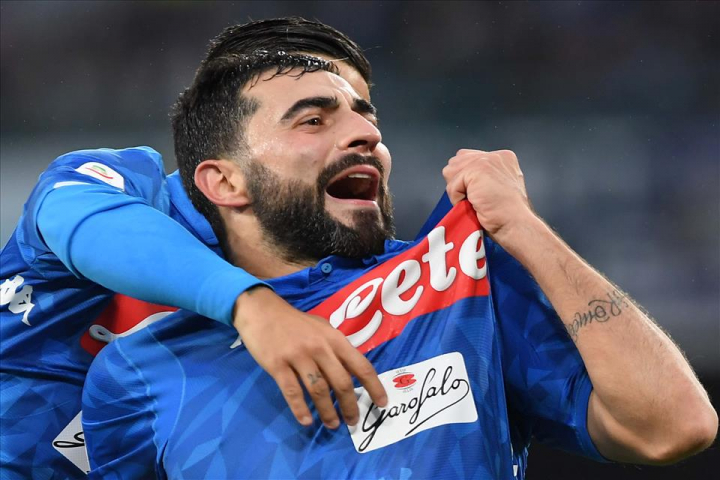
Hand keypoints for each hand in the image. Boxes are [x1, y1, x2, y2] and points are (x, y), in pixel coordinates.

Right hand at [233, 286, 387, 428]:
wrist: (262, 311)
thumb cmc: (295, 322)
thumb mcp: (322, 328)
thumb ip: (337, 348)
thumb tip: (353, 371)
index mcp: (334, 339)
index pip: (361, 365)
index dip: (374, 386)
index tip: (381, 403)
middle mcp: (320, 348)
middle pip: (341, 382)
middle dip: (350, 406)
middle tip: (353, 421)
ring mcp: (298, 356)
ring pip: (318, 390)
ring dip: (327, 412)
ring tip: (332, 424)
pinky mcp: (277, 365)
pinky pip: (292, 392)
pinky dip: (300, 409)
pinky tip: (306, 421)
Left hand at [442, 149, 533, 239]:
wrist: (515, 224)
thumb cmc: (506, 215)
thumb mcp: (495, 189)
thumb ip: (480, 178)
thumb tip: (458, 179)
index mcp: (502, 158)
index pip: (468, 157)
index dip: (465, 178)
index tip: (475, 194)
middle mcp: (495, 156)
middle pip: (457, 161)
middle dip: (458, 182)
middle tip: (474, 199)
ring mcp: (487, 161)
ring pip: (452, 172)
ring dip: (458, 191)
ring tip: (475, 202)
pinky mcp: (477, 170)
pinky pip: (452, 185)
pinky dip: (457, 199)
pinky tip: (474, 204)